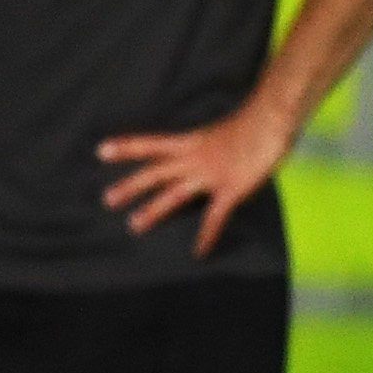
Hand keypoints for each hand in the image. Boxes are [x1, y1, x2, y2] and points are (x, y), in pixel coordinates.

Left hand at [98, 102, 294, 256]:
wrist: (271, 120)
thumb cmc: (250, 122)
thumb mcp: (218, 131)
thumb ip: (204, 146)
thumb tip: (196, 155)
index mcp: (190, 141)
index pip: (151, 143)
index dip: (126, 147)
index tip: (101, 151)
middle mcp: (194, 158)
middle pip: (155, 173)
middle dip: (131, 186)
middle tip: (107, 200)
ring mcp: (210, 175)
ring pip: (174, 195)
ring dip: (153, 211)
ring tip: (133, 225)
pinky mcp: (230, 189)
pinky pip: (215, 217)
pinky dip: (207, 235)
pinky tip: (199, 252)